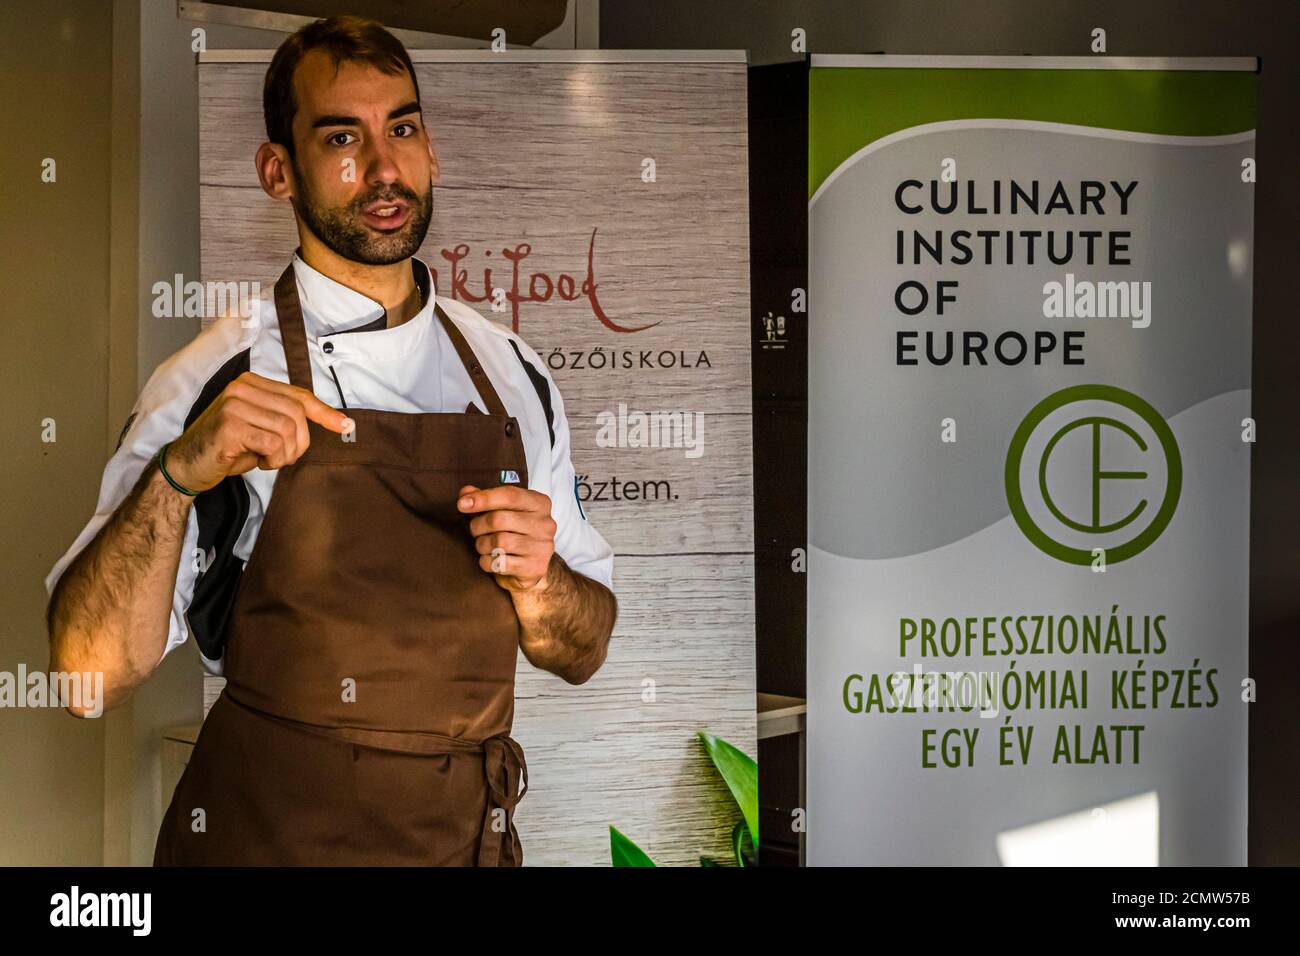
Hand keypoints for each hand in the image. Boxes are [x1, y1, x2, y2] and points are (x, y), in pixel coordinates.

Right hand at [165, 371, 352, 492]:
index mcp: (252, 383)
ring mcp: (234, 404)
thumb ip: (286, 418)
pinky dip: (272, 460)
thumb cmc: (227, 447)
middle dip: (299, 443)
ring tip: (267, 459)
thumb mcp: (261, 427)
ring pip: (287, 430)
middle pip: (297, 414)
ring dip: (284, 454)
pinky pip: (272, 444)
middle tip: (283, 457)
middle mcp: (243, 387)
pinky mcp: (230, 425)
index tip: (346, 425)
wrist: (186, 465)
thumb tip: (333, 420)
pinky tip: (257, 462)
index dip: (325, 412)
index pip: (299, 395)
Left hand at [457, 484, 555, 591]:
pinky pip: (500, 563)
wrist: (531, 567)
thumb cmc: (514, 533)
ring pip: (498, 542)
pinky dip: (487, 562)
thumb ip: (484, 498)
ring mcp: (542, 547)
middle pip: (499, 519)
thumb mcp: (502, 510)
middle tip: (474, 530)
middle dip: (478, 525)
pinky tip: (490, 559)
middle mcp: (545, 523)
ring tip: (483, 545)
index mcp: (539, 503)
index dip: (483, 498)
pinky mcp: (535, 567)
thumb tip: (465, 493)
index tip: (462, 504)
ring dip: (481, 544)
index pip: (510, 495)